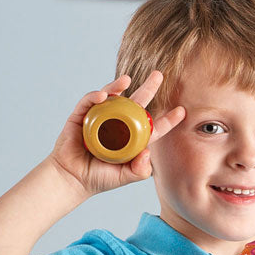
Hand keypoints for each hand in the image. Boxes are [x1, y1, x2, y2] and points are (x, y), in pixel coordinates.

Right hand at [49, 71, 185, 196]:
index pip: (153, 127)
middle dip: (148, 88)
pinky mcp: (81, 117)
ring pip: (112, 98)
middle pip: (136, 103)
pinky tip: (103, 95)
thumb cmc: (100, 178)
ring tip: (127, 78)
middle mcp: (117, 126)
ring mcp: (99, 119)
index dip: (167, 120)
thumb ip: (140, 170)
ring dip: (118, 85)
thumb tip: (147, 152)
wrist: (73, 180)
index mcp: (131, 139)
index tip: (182, 111)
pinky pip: (88, 103)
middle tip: (158, 75)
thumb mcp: (126, 177)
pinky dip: (95, 97)